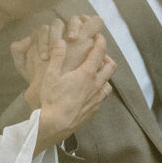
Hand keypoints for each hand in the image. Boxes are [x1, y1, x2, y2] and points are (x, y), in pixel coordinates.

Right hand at [34, 35, 115, 152]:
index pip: (99, 52)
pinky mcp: (94, 110)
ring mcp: (97, 99)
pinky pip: (102, 97)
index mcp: (86, 74)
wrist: (54, 125)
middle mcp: (96, 85)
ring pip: (109, 83)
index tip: (98, 36)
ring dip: (105, 76)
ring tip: (95, 74)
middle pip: (111, 66)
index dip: (100, 41)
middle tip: (98, 55)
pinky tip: (90, 92)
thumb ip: (57, 56)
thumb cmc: (51, 99)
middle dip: (107, 58)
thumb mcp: (50, 75)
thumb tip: (60, 41)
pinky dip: (100, 90)